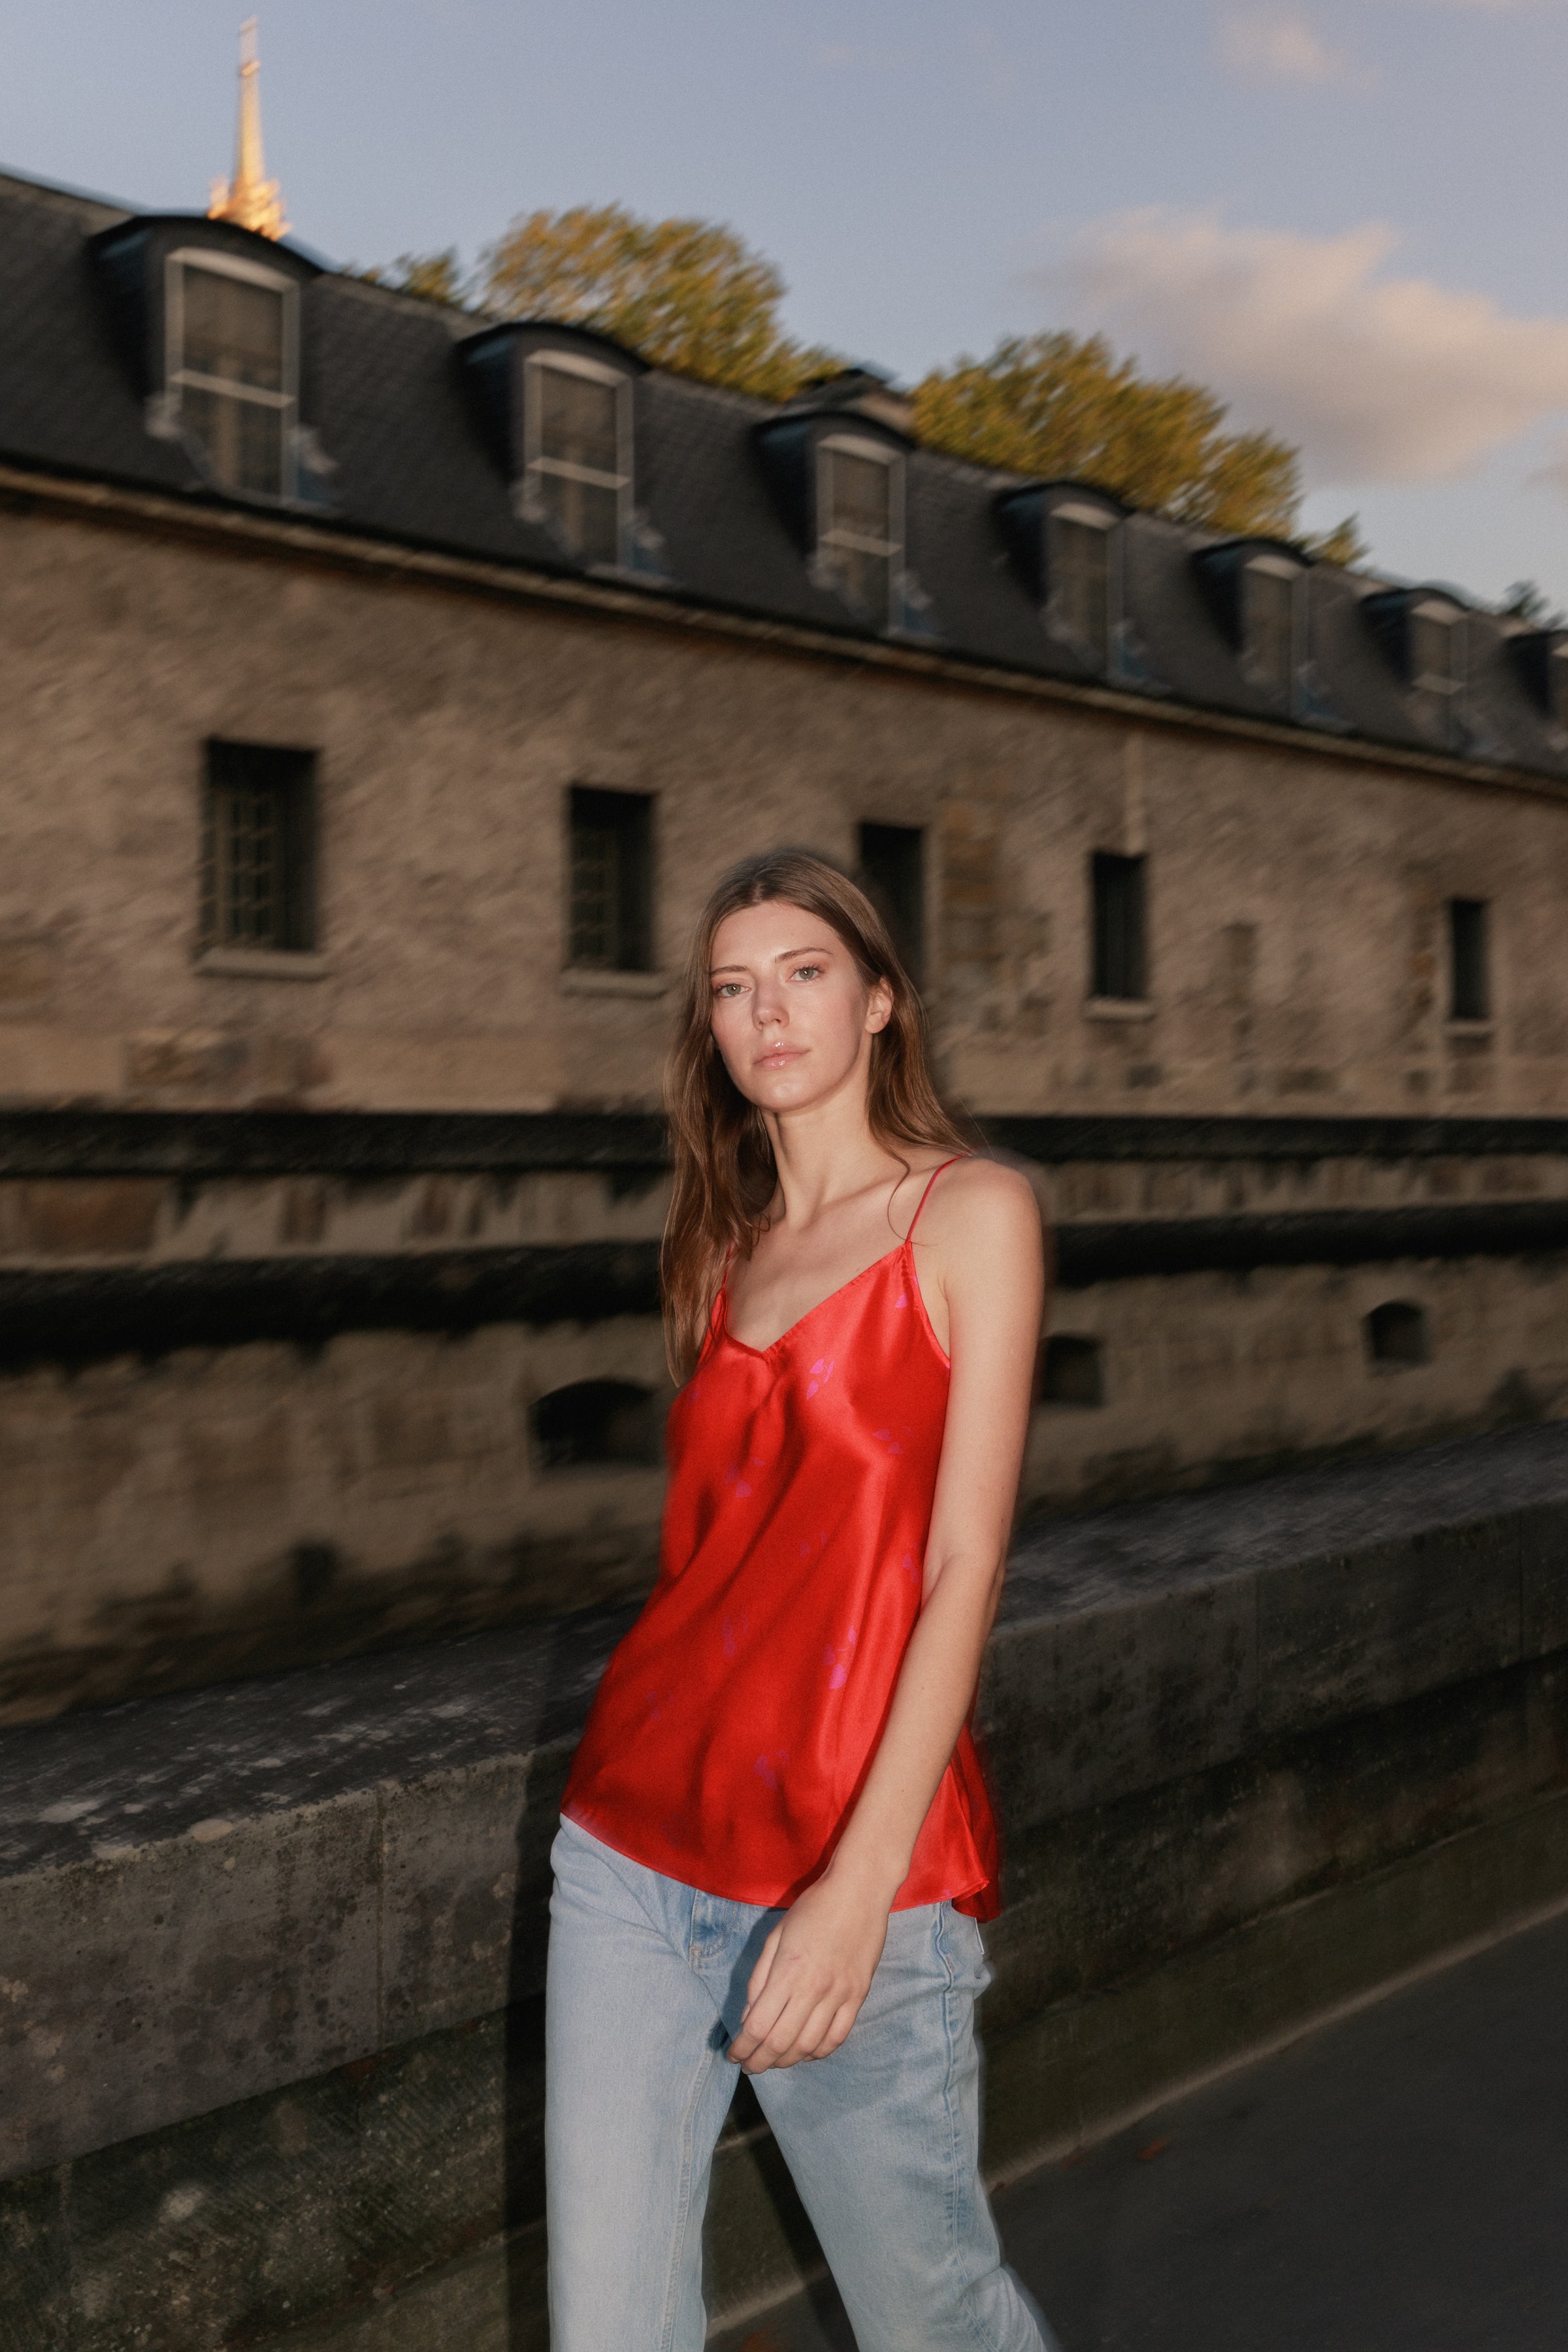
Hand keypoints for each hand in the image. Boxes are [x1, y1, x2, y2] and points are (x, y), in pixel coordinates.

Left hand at [727, 1870, 890, 2072]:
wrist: (859, 1891)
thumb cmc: (813, 1907)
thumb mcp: (776, 1935)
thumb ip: (759, 1978)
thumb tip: (747, 2016)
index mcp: (787, 1971)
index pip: (758, 2025)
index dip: (742, 2048)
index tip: (733, 2055)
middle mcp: (813, 1988)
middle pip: (781, 2042)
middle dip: (760, 2062)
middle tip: (749, 2067)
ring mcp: (840, 1994)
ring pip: (809, 2046)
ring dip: (788, 2061)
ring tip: (774, 2061)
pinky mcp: (859, 1995)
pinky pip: (838, 2036)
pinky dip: (819, 2052)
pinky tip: (806, 2052)